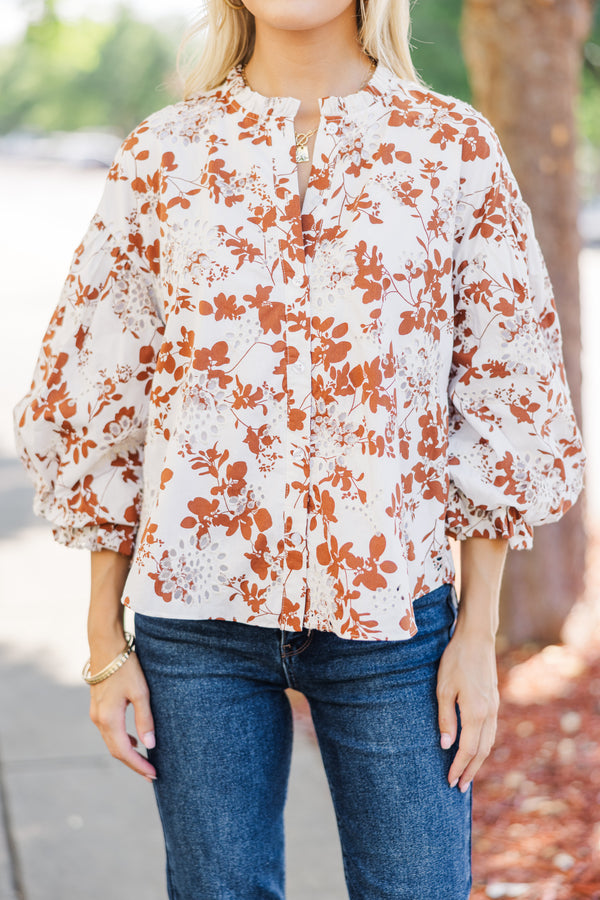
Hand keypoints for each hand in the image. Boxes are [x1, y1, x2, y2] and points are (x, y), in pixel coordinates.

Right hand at [89, 651, 156, 782]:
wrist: (106, 646)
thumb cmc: (126, 667)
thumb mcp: (141, 692)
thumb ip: (145, 720)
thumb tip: (150, 746)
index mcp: (109, 719)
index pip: (124, 751)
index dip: (138, 765)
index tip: (153, 774)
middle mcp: (98, 719)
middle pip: (116, 750)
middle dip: (134, 764)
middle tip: (151, 774)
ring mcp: (96, 713)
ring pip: (111, 741)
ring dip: (127, 753)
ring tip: (145, 761)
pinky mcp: (98, 706)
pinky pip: (109, 731)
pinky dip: (121, 740)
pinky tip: (134, 740)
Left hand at [436, 622, 498, 791]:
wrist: (477, 639)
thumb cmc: (455, 661)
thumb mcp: (443, 689)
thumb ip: (446, 718)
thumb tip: (447, 746)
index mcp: (475, 713)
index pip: (467, 749)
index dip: (459, 767)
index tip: (450, 781)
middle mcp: (488, 713)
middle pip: (482, 751)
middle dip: (470, 770)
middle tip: (459, 787)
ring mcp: (494, 707)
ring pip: (489, 742)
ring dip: (478, 760)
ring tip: (467, 773)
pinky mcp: (493, 701)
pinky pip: (490, 731)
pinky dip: (483, 745)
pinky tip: (475, 748)